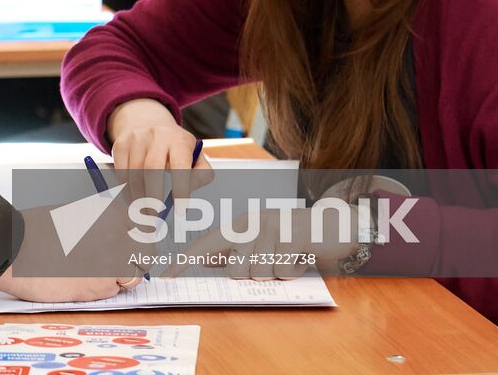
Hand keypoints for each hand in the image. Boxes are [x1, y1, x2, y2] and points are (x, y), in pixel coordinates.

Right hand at [0, 204, 142, 300]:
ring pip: (133, 275)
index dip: (140, 238)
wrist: (16, 249)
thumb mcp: (74, 215)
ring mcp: (112, 261)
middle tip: (122, 263)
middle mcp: (118, 236)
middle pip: (145, 253)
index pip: (144, 228)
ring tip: (95, 271)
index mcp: (111, 214)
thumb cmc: (37, 231)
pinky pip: (114, 290)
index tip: (136, 244)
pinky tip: (82, 280)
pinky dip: (103, 288)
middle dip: (136, 259)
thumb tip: (121, 232)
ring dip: (121, 275)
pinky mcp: (100, 286)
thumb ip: (100, 222)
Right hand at [108, 99, 212, 208]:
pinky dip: (126, 190)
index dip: (181, 188)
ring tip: (143, 212)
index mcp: (179, 140)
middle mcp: (157, 135)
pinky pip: (121, 171)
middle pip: (152, 168)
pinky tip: (132, 200)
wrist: (149, 124)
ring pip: (134, 172)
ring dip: (137, 197)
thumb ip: (201, 174)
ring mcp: (137, 138)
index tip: (181, 211)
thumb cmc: (176, 149)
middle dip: (153, 196)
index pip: (180, 165)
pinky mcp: (121, 144)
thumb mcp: (195, 156)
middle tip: (155, 217)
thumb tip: (189, 191)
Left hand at [162, 201, 359, 280]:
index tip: (164, 275)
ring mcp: (271, 227)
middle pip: (236, 271)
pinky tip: (300, 257)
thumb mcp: (263, 242)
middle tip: (272, 260)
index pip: (205, 244)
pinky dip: (293, 271)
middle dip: (254, 275)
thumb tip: (209, 264)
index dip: (184, 261)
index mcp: (240, 225)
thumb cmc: (293, 238)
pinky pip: (282, 272)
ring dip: (276, 273)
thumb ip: (237, 252)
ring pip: (259, 273)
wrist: (333, 223)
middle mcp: (252, 222)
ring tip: (287, 257)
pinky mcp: (291, 235)